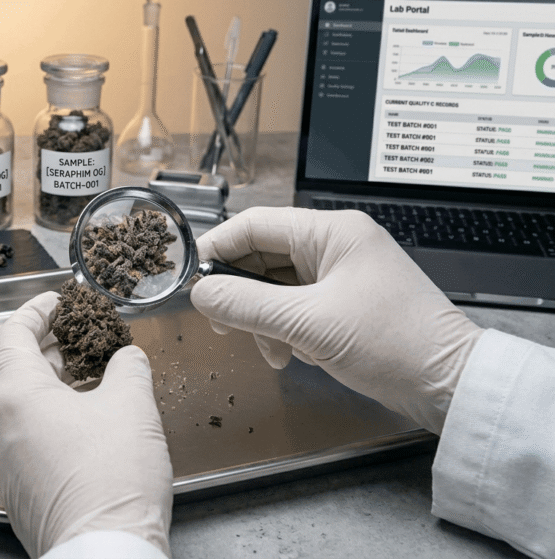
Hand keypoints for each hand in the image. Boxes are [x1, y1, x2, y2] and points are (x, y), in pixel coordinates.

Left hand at [0, 292, 171, 558]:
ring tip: (97, 377)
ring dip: (57, 385)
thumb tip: (127, 358)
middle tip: (86, 336)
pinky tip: (91, 422)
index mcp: (16, 397)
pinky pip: (29, 439)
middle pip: (18, 371)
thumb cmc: (111, 481)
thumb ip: (128, 367)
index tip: (57, 301)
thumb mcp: (132, 405)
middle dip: (55, 349)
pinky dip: (55, 418)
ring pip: (24, 407)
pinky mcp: (19, 490)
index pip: (13, 335)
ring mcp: (5, 463)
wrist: (104, 549)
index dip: (37, 311)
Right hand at [190, 207, 482, 433]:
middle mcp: (334, 246)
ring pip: (275, 287)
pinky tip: (290, 355)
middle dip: (240, 293)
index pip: (255, 224)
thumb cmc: (394, 343)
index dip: (218, 248)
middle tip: (222, 323)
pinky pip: (294, 308)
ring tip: (270, 350)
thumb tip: (200, 294)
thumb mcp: (308, 323)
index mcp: (331, 232)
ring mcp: (340, 275)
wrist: (450, 384)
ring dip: (262, 320)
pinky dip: (283, 331)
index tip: (192, 278)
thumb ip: (246, 305)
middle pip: (262, 256)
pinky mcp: (343, 304)